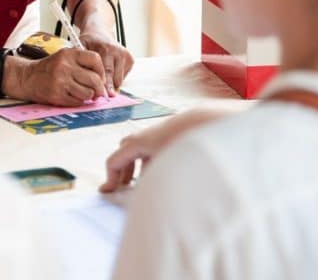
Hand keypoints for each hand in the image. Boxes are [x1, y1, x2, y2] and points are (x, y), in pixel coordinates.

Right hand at [4, 48, 107, 106]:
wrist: (27, 77)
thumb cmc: (49, 68)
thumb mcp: (65, 58)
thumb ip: (82, 64)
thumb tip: (103, 80)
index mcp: (69, 54)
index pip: (95, 59)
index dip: (101, 70)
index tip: (101, 77)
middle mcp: (65, 66)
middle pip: (94, 79)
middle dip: (99, 88)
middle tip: (98, 92)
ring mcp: (61, 81)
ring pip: (88, 93)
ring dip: (88, 96)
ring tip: (83, 93)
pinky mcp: (57, 95)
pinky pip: (78, 101)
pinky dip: (79, 101)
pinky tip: (72, 96)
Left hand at [79, 30, 133, 95]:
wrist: (100, 32)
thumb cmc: (89, 41)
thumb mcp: (81, 46)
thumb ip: (81, 60)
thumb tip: (81, 76)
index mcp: (106, 48)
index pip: (106, 71)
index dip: (102, 85)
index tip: (99, 95)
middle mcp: (117, 51)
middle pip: (114, 77)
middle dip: (108, 89)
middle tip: (104, 97)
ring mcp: (125, 55)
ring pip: (119, 80)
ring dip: (111, 84)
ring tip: (103, 80)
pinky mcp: (130, 60)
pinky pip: (123, 77)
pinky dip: (116, 79)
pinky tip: (110, 72)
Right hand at [99, 109, 226, 192]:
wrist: (207, 124)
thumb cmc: (184, 146)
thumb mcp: (162, 169)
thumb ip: (149, 183)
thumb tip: (143, 194)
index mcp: (138, 143)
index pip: (114, 160)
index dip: (109, 178)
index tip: (109, 193)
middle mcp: (145, 136)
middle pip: (125, 151)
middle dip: (123, 169)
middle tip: (124, 185)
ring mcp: (159, 133)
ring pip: (141, 149)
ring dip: (138, 165)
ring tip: (145, 181)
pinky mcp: (172, 133)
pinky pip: (155, 147)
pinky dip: (152, 159)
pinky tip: (165, 171)